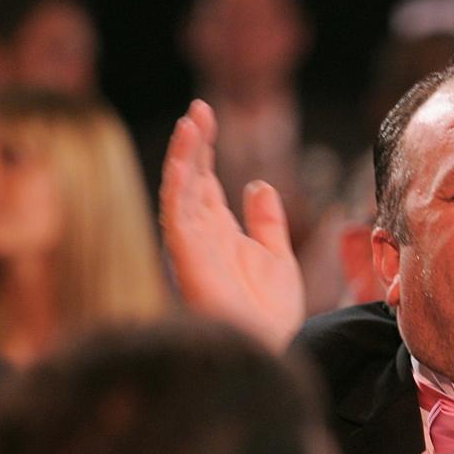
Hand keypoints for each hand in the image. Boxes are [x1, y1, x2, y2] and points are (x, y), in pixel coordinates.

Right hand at [160, 99, 305, 351]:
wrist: (266, 346)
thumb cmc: (270, 314)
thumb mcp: (277, 257)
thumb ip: (267, 221)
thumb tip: (258, 184)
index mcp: (221, 235)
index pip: (207, 184)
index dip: (206, 151)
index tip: (209, 118)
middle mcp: (201, 235)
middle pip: (192, 179)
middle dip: (195, 144)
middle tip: (200, 108)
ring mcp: (191, 242)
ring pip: (181, 186)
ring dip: (186, 152)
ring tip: (194, 118)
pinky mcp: (185, 249)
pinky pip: (177, 203)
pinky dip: (180, 172)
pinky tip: (190, 145)